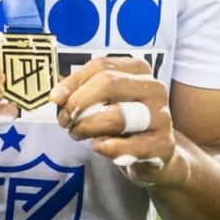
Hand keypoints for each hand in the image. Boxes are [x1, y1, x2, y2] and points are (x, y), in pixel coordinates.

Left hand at [50, 57, 184, 186]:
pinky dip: (110, 147)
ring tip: (78, 134)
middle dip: (79, 103)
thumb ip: (82, 92)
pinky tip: (98, 146)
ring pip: (117, 115)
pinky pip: (133, 146)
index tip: (56, 98)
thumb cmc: (125, 122)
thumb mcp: (105, 101)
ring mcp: (161, 116)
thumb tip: (58, 94)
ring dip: (88, 126)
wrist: (157, 153)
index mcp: (139, 70)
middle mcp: (154, 88)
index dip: (74, 81)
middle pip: (108, 83)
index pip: (101, 66)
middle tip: (65, 120)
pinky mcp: (163, 144)